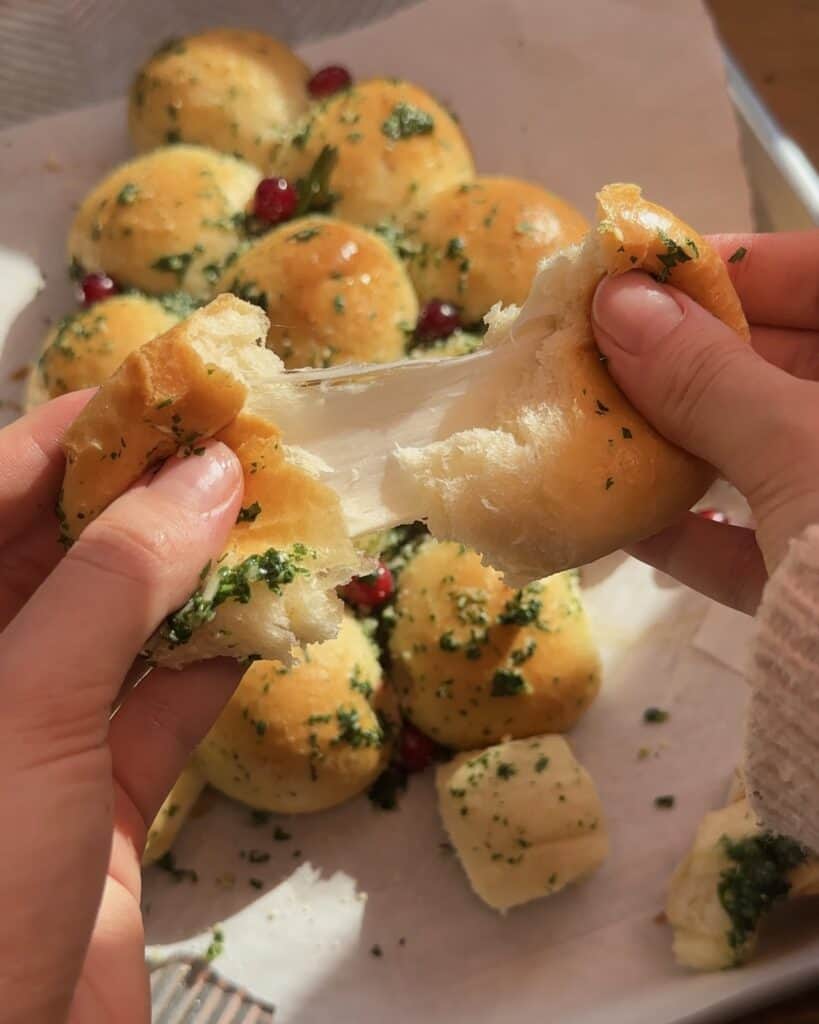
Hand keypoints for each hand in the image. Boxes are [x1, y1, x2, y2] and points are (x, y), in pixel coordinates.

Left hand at [0, 392, 243, 1023]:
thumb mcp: (23, 710)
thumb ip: (112, 585)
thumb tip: (205, 478)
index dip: (80, 429)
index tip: (172, 391)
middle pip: (68, 546)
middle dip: (157, 494)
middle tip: (246, 448)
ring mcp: (34, 731)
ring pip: (126, 621)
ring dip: (201, 575)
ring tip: (276, 518)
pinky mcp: (98, 792)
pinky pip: (164, 701)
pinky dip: (217, 660)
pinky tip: (267, 620)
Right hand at [592, 230, 818, 613]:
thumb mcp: (804, 451)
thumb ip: (709, 377)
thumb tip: (617, 303)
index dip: (733, 265)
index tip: (639, 273)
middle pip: (787, 368)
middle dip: (687, 362)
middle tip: (595, 352)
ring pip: (768, 457)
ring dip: (680, 448)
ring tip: (595, 428)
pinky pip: (761, 545)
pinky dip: (697, 535)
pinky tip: (625, 525)